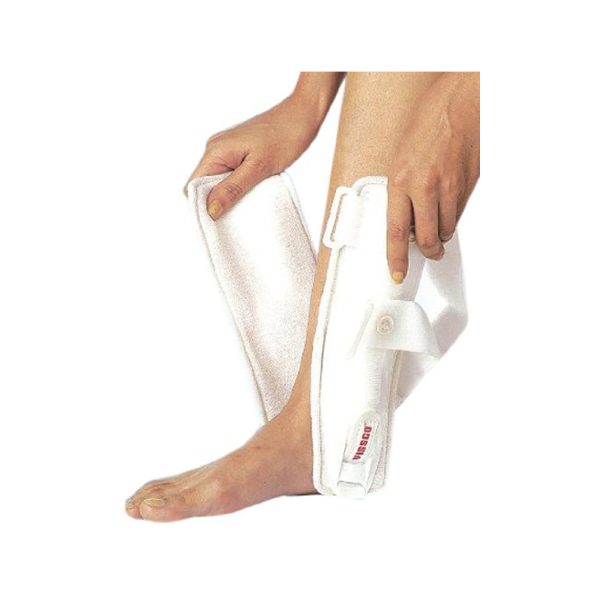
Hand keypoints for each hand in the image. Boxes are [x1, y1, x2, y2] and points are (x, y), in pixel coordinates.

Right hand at [186, 73, 343, 218]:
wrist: (303, 115)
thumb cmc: (285, 138)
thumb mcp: (259, 168)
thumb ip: (232, 188)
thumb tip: (210, 210)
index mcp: (215, 151)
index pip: (193, 186)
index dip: (201, 206)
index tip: (216, 223)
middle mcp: (215, 148)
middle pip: (203, 185)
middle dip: (215, 203)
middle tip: (233, 218)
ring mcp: (226, 149)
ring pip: (217, 181)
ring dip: (227, 196)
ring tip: (244, 206)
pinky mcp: (238, 151)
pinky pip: (229, 174)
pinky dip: (236, 187)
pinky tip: (250, 193)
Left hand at [387, 73, 479, 282]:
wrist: (462, 100)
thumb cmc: (429, 121)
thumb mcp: (401, 157)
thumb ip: (401, 189)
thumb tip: (403, 218)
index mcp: (400, 181)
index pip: (394, 232)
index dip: (396, 258)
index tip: (396, 274)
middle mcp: (425, 188)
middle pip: (425, 238)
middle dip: (427, 250)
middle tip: (428, 252)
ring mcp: (450, 187)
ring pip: (445, 227)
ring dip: (440, 231)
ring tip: (437, 222)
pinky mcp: (469, 185)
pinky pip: (460, 212)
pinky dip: (453, 214)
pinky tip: (449, 202)